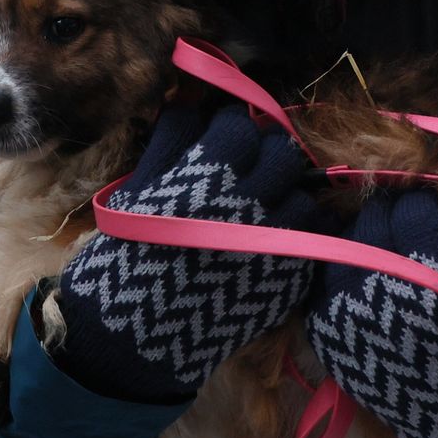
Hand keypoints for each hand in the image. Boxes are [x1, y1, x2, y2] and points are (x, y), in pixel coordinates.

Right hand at [53, 103, 322, 403]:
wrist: (133, 338)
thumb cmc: (125, 258)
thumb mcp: (137, 189)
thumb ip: (171, 138)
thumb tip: (191, 99)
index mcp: (211, 173)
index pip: (242, 124)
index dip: (228, 130)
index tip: (218, 144)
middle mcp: (253, 202)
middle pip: (284, 153)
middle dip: (265, 156)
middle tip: (244, 173)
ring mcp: (276, 243)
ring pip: (304, 198)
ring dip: (284, 197)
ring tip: (258, 213)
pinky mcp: (290, 281)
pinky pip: (312, 242)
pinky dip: (295, 238)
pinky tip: (267, 245)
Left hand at [307, 186, 437, 437]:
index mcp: (428, 271)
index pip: (408, 207)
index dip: (417, 203)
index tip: (422, 209)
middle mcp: (377, 283)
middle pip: (369, 220)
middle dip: (387, 217)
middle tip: (400, 227)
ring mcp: (341, 306)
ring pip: (340, 243)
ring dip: (359, 242)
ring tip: (379, 256)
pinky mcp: (322, 327)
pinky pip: (322, 278)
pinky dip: (339, 274)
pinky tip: (360, 283)